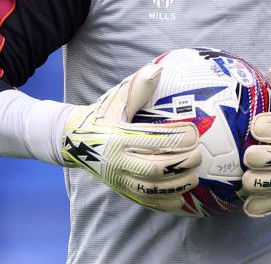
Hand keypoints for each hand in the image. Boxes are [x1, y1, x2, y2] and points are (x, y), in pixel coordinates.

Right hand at [61, 63, 200, 213]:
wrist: (72, 140)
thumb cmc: (102, 115)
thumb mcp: (117, 99)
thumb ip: (138, 86)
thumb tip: (157, 68)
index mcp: (119, 136)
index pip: (153, 139)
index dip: (177, 137)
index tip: (194, 132)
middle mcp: (117, 160)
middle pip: (154, 168)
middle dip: (181, 163)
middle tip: (198, 155)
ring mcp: (118, 178)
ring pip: (150, 189)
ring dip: (176, 185)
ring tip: (194, 176)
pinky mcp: (119, 189)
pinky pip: (143, 201)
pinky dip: (163, 202)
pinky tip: (181, 199)